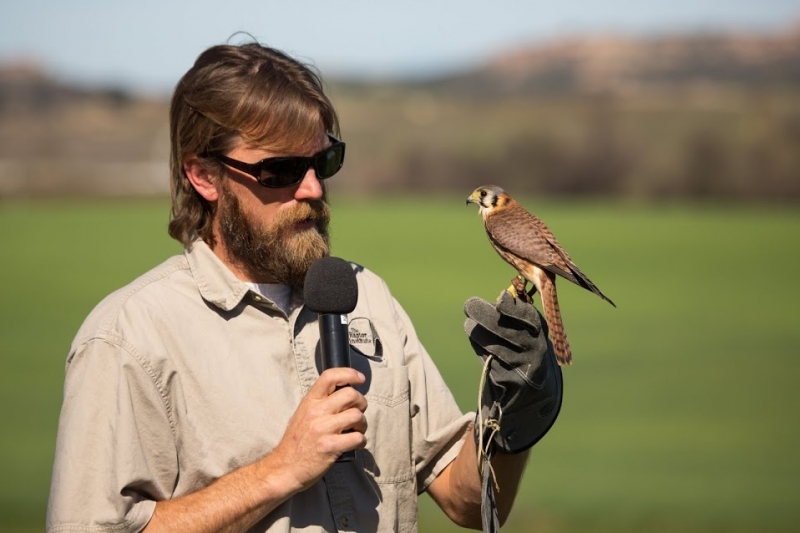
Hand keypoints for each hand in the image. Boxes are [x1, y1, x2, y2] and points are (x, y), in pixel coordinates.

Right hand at [269, 367, 367, 491]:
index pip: (330, 376)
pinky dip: (361, 441)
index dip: (349, 374)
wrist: (284, 467)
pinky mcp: (330, 447)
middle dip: (361, 403)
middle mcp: (316, 411)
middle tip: (357, 412)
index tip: (360, 379)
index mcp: (310, 401)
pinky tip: (355, 444)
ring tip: (356, 430)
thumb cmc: (297, 441)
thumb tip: (345, 393)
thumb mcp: (303, 414)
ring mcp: (323, 429)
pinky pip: (357, 438)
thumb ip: (321, 402)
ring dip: (362, 424)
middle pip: (351, 394)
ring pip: (357, 416)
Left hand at [464, 290, 561, 452]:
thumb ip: (517, 318)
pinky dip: (481, 351)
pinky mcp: (512, 385)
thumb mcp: (529, 335)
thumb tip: (498, 298)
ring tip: (468, 324)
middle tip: (469, 305)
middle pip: (509, 333)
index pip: (530, 319)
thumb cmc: (527, 355)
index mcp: (542, 335)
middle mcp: (537, 353)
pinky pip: (492, 365)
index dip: (513, 308)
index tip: (498, 299)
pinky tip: (476, 342)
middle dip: (487, 317)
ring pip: (497, 348)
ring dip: (479, 334)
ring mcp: (525, 370)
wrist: (536, 395)